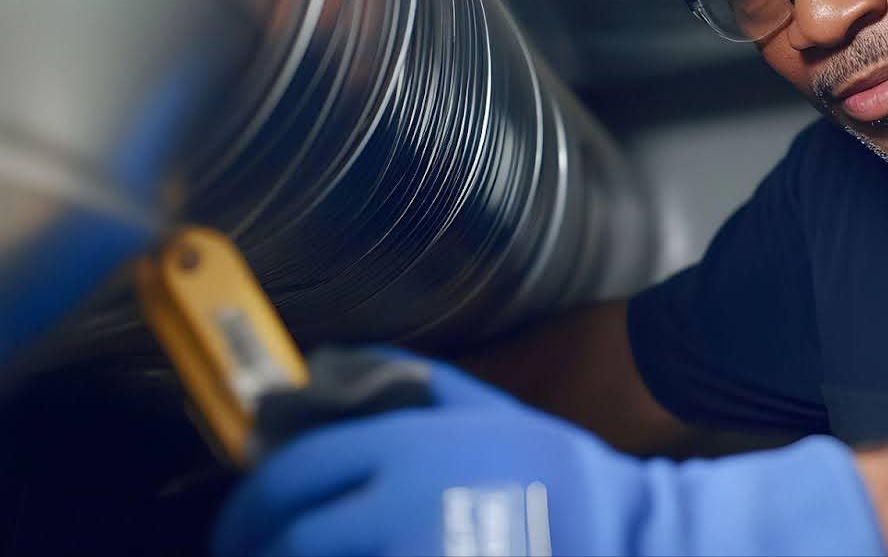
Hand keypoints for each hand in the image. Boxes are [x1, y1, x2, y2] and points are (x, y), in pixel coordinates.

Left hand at [212, 350, 883, 555]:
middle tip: (251, 553)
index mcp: (402, 449)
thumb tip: (328, 371)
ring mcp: (411, 556)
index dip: (249, 504)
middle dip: (255, 546)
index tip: (242, 522)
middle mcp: (395, 505)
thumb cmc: (551, 472)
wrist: (622, 533)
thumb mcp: (485, 405)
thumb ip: (407, 380)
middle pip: (288, 536)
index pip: (290, 474)